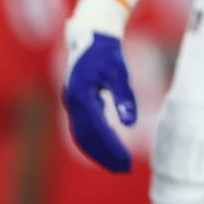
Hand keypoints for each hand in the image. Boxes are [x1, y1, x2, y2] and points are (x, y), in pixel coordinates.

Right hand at [63, 28, 136, 172]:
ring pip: (82, 135)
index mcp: (81, 96)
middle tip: (124, 169)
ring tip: (118, 163)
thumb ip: (125, 97)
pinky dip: (94, 140)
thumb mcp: (120, 72)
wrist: (91, 34)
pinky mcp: (76, 102)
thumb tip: (130, 124)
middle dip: (104, 155)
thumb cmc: (107, 52)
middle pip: (86, 138)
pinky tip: (110, 147)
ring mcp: (72, 103)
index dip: (111, 148)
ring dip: (98, 151)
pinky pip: (82, 128)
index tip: (126, 162)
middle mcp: (72, 103)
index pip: (97, 130)